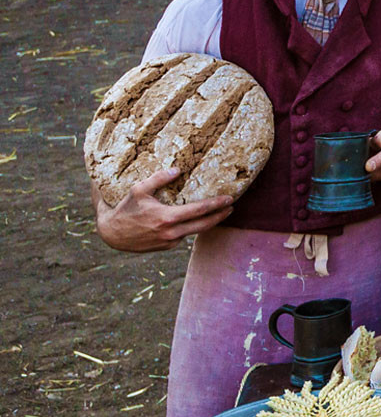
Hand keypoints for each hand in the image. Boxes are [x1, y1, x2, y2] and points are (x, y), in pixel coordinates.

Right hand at [94, 169, 232, 251]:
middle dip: (220, 215)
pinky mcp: (167, 247)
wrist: (112, 234)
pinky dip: (190, 228)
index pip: (199, 210)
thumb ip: (158, 179)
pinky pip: (183, 235)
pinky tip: (193, 220)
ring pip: (195, 231)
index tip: (229, 199)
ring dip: (208, 222)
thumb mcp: (138, 190)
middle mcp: (171, 232)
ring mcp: (170, 242)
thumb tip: (177, 170)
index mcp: (167, 217)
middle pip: (204, 224)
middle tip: (232, 207)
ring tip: (219, 213)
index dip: (216, 204)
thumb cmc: (125, 209)